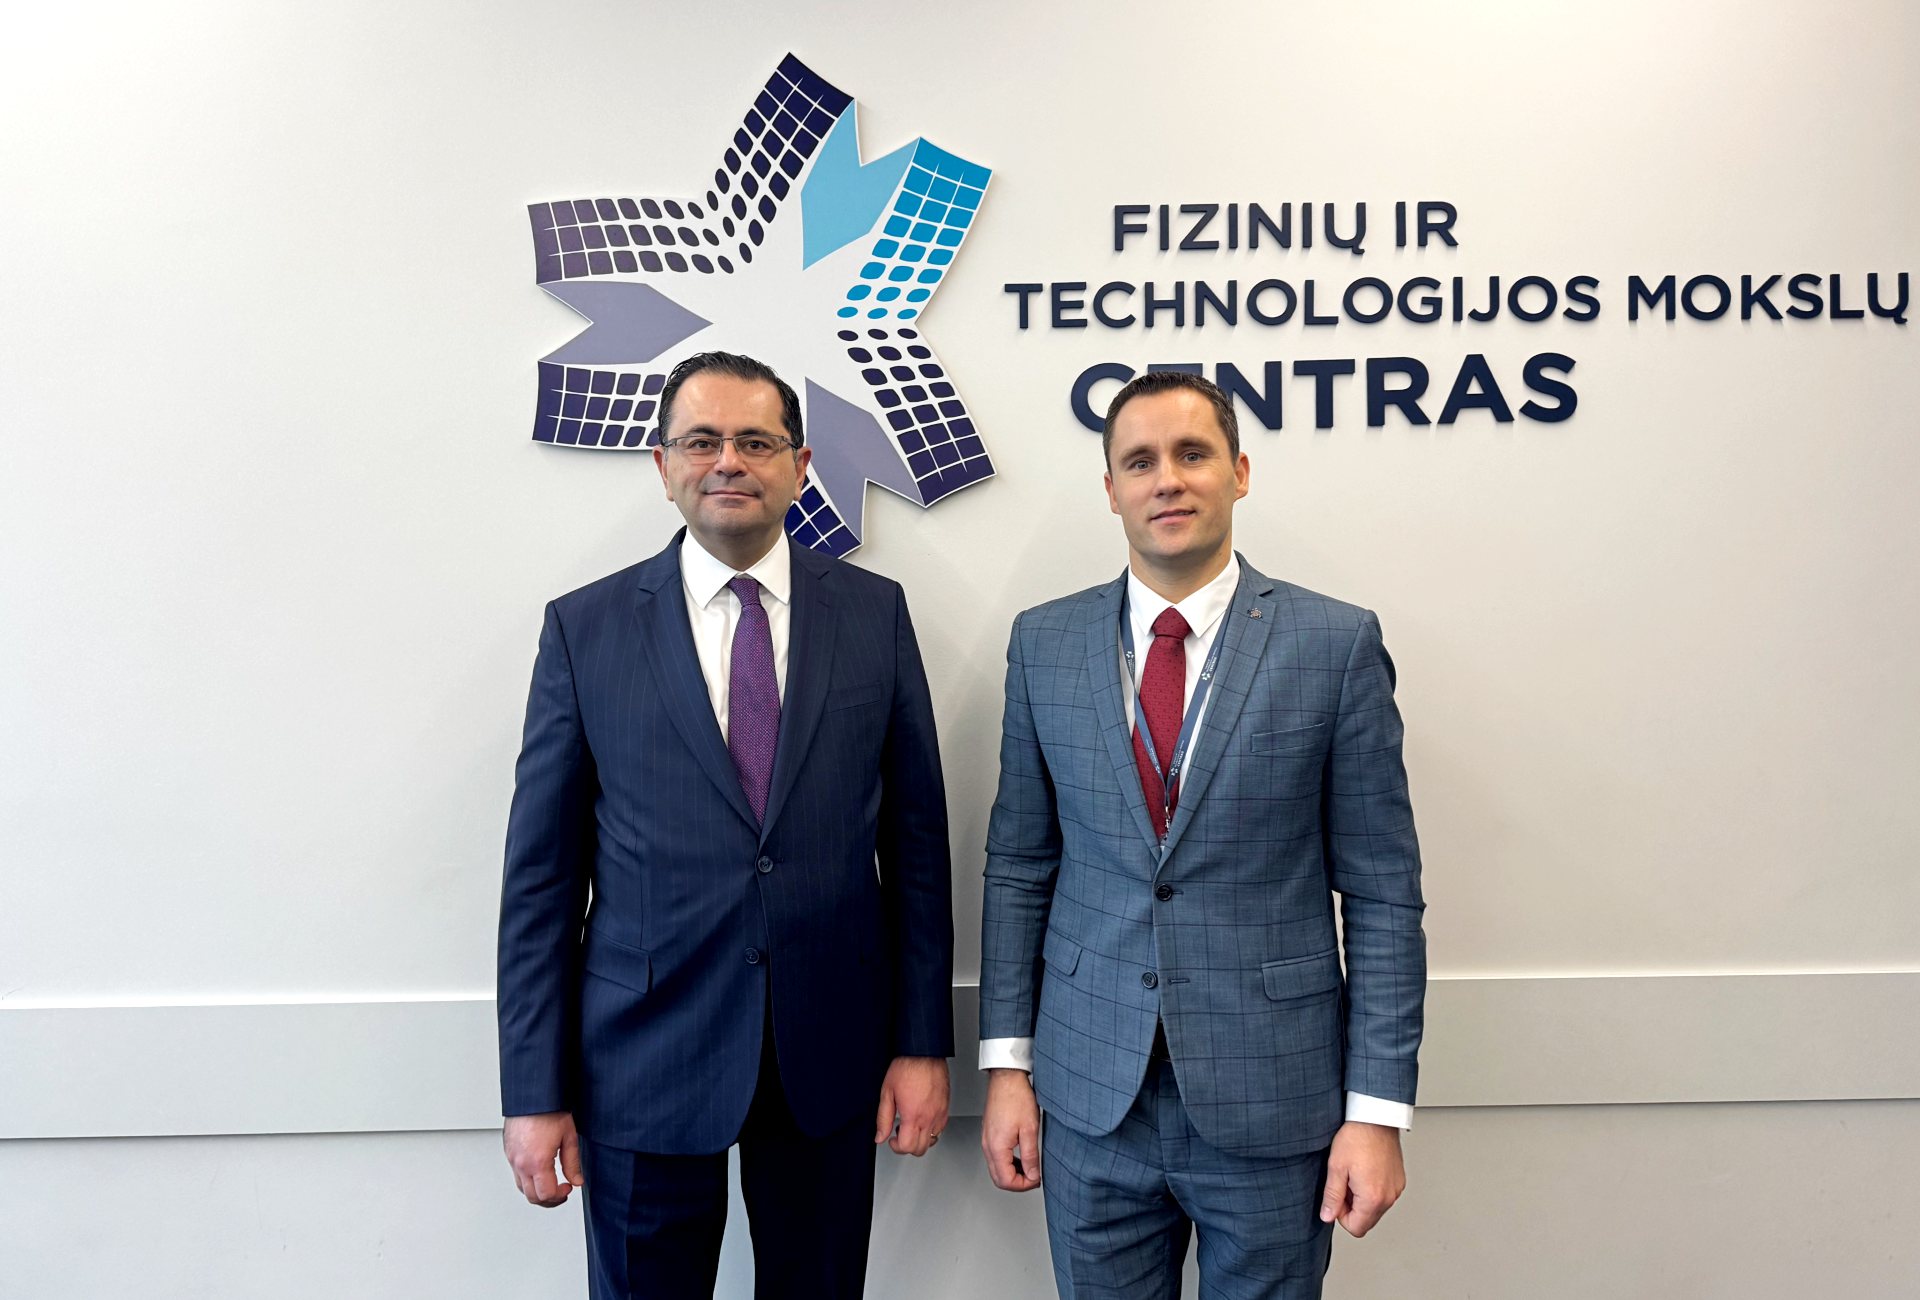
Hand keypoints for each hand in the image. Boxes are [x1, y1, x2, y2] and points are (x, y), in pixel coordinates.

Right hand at [503, 1111, 583, 1206]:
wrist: (532, 1095)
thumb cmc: (549, 1110)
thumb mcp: (568, 1137)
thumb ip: (572, 1163)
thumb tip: (577, 1180)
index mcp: (537, 1162)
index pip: (546, 1195)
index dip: (560, 1196)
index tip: (568, 1187)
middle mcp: (521, 1163)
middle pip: (532, 1197)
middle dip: (549, 1199)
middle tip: (561, 1191)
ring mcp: (512, 1158)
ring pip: (522, 1188)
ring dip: (537, 1191)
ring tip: (551, 1183)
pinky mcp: (508, 1152)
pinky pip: (516, 1174)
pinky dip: (528, 1180)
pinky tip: (539, 1172)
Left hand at [874, 1056, 948, 1155]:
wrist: (924, 1053)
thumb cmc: (907, 1067)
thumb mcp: (887, 1093)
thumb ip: (883, 1118)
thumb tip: (880, 1136)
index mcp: (913, 1115)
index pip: (907, 1147)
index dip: (896, 1147)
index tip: (892, 1139)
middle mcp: (929, 1117)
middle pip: (921, 1149)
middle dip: (908, 1147)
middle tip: (900, 1134)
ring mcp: (940, 1113)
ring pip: (933, 1141)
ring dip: (920, 1139)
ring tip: (911, 1126)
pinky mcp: (946, 1108)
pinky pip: (940, 1129)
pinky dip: (931, 1130)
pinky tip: (922, 1119)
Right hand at [980, 1068, 1041, 1191]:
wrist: (1006, 1078)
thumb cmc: (1016, 1098)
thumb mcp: (1030, 1129)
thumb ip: (1031, 1156)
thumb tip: (1032, 1175)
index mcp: (997, 1147)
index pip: (1006, 1181)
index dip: (1023, 1185)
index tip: (1037, 1179)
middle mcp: (988, 1146)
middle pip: (999, 1179)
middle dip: (1017, 1183)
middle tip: (1034, 1177)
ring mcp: (987, 1140)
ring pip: (997, 1169)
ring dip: (1013, 1173)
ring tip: (1031, 1167)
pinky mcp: (989, 1135)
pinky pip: (996, 1157)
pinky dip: (1008, 1163)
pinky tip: (1021, 1157)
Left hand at [1318, 1121, 1405, 1237]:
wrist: (1376, 1117)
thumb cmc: (1357, 1137)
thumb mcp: (1336, 1167)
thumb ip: (1332, 1197)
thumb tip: (1327, 1216)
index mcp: (1373, 1198)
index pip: (1356, 1228)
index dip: (1341, 1215)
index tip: (1337, 1196)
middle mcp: (1389, 1197)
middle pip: (1367, 1220)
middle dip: (1351, 1207)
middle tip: (1344, 1183)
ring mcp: (1396, 1189)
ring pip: (1375, 1209)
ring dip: (1361, 1198)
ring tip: (1354, 1174)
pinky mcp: (1399, 1181)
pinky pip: (1384, 1196)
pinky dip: (1372, 1190)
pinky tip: (1365, 1170)